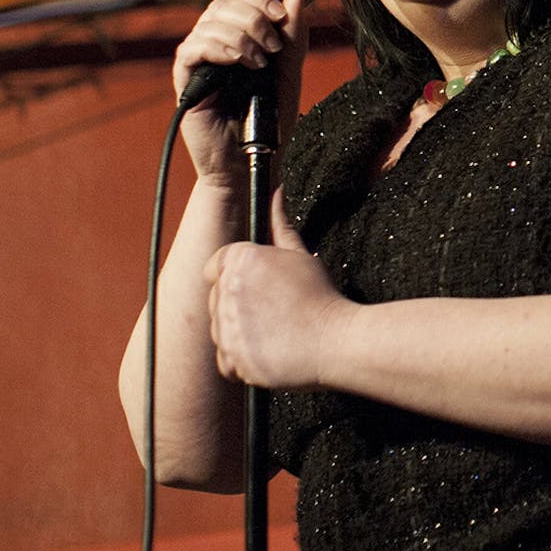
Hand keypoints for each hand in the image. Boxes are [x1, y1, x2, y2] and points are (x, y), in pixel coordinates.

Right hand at [173, 0, 308, 183]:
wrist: (256, 157)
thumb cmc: (271, 119)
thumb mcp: (290, 71)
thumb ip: (293, 35)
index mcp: (238, 34)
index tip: (281, 16)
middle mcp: (215, 41)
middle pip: (222, 2)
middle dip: (254, 18)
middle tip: (272, 49)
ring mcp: (199, 60)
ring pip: (209, 23)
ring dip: (241, 38)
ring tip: (258, 65)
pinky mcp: (186, 80)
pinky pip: (191, 49)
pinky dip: (218, 48)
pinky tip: (237, 63)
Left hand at [202, 191, 349, 389]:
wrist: (335, 342)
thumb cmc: (321, 297)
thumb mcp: (301, 255)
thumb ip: (279, 225)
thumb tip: (275, 192)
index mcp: (241, 260)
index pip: (215, 265)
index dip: (233, 277)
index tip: (255, 287)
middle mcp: (227, 290)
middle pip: (216, 298)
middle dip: (238, 305)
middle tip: (274, 312)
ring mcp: (226, 326)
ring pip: (219, 329)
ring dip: (240, 332)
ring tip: (275, 332)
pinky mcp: (231, 357)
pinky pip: (225, 358)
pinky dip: (241, 358)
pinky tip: (269, 350)